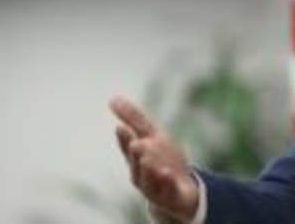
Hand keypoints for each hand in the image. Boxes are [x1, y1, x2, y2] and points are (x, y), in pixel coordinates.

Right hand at [109, 96, 199, 221]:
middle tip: (137, 143)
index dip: (124, 139)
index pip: (127, 147)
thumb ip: (134, 119)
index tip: (120, 128)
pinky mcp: (167, 196)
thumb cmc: (162, 159)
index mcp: (136, 157)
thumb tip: (113, 99)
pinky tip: (167, 172)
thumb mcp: (151, 135)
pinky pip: (165, 190)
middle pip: (136, 163)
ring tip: (148, 158)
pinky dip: (164, 181)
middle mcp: (140, 173)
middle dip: (136, 154)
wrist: (181, 188)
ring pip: (147, 179)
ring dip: (148, 168)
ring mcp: (153, 186)